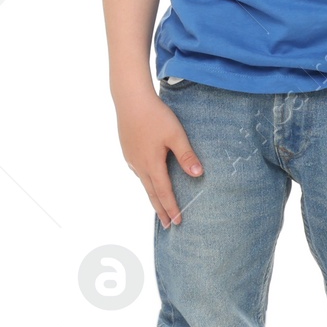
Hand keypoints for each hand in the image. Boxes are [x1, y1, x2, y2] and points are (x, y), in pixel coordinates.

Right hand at [116, 86, 202, 227]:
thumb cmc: (156, 116)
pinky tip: (150, 182)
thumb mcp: (176, 135)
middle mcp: (139, 165)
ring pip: (144, 184)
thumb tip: (198, 175)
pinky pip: (139, 173)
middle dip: (161, 210)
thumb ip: (187, 155)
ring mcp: (131, 159)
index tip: (178, 222)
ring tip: (161, 208)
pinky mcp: (129, 151)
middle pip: (151, 193)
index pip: (164, 193)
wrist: (130, 100)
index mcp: (151, 164)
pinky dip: (147, 183)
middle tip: (168, 226)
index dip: (172, 208)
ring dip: (153, 197)